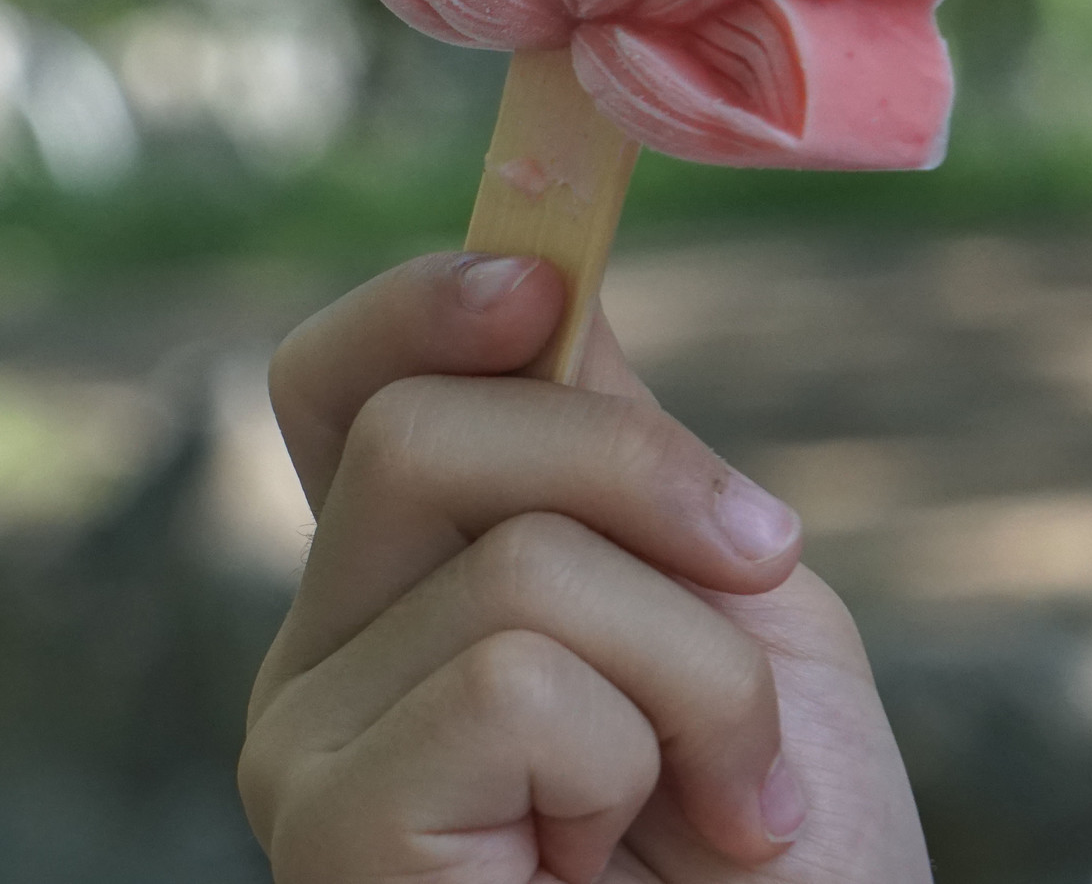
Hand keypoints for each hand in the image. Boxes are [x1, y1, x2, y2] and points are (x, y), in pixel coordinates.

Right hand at [238, 250, 929, 883]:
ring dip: (695, 672)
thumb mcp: (724, 599)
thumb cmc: (783, 834)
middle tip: (761, 577)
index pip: (337, 389)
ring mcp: (308, 750)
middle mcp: (319, 658)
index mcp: (400, 585)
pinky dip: (643, 751)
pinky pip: (512, 680)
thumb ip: (613, 454)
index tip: (541, 277)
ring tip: (723, 795)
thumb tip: (543, 267)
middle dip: (645, 480)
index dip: (419, 301)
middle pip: (424, 427)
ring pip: (513, 563)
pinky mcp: (334, 835)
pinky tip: (634, 859)